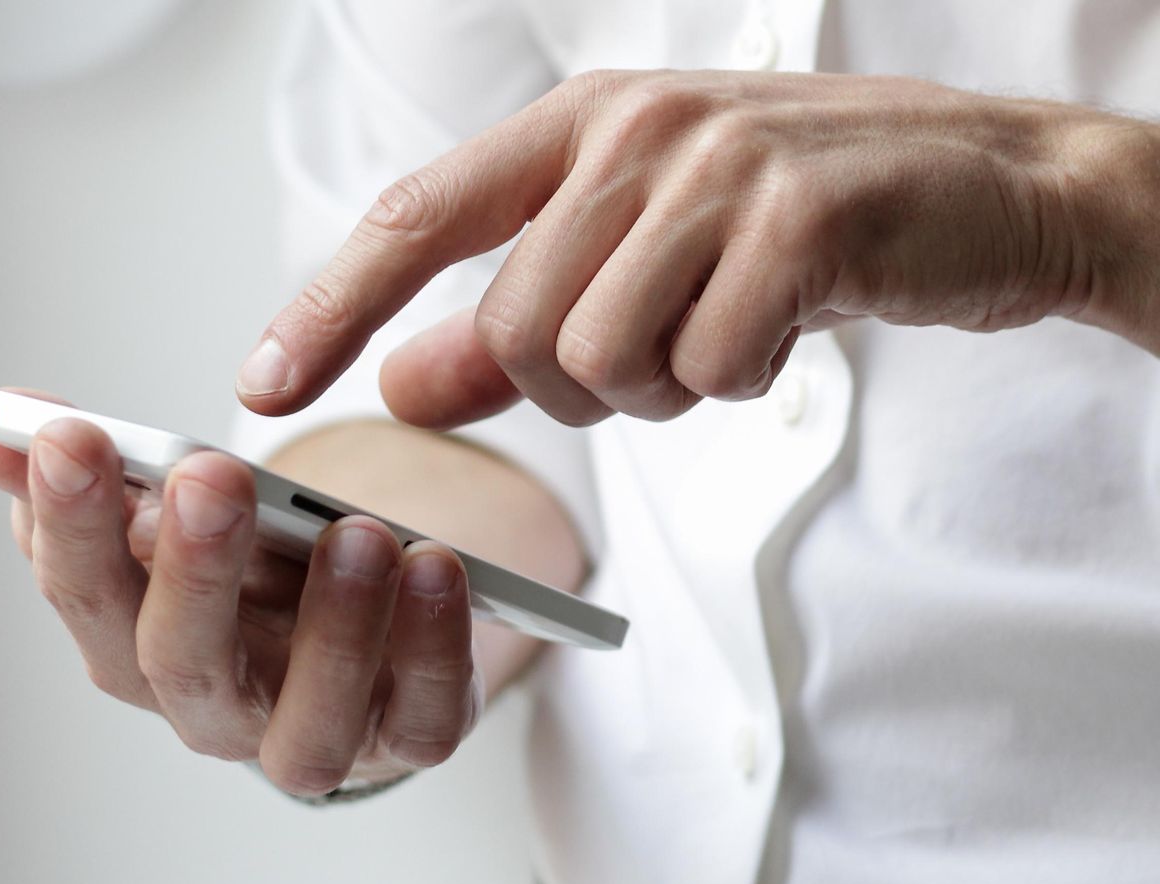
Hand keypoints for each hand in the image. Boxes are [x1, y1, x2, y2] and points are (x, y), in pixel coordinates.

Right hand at [0, 394, 482, 795]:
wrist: (368, 627)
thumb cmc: (261, 574)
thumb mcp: (182, 516)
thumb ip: (100, 472)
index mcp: (142, 645)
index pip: (85, 596)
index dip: (69, 523)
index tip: (69, 436)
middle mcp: (219, 710)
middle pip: (184, 665)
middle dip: (192, 571)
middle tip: (209, 480)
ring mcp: (318, 735)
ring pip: (310, 723)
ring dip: (334, 627)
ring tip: (359, 534)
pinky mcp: (411, 736)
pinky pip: (426, 718)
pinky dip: (438, 647)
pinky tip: (438, 567)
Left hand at [237, 70, 1159, 426]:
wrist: (981, 190)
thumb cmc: (795, 229)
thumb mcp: (637, 267)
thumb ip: (510, 327)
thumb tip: (401, 384)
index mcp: (576, 129)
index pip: (414, 221)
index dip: (328, 307)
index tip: (264, 387)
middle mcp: (632, 132)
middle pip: (515, 332)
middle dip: (578, 391)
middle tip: (663, 356)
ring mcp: (716, 167)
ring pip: (600, 360)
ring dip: (660, 390)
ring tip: (726, 333)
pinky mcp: (797, 217)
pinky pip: (706, 371)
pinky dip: (740, 383)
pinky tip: (787, 328)